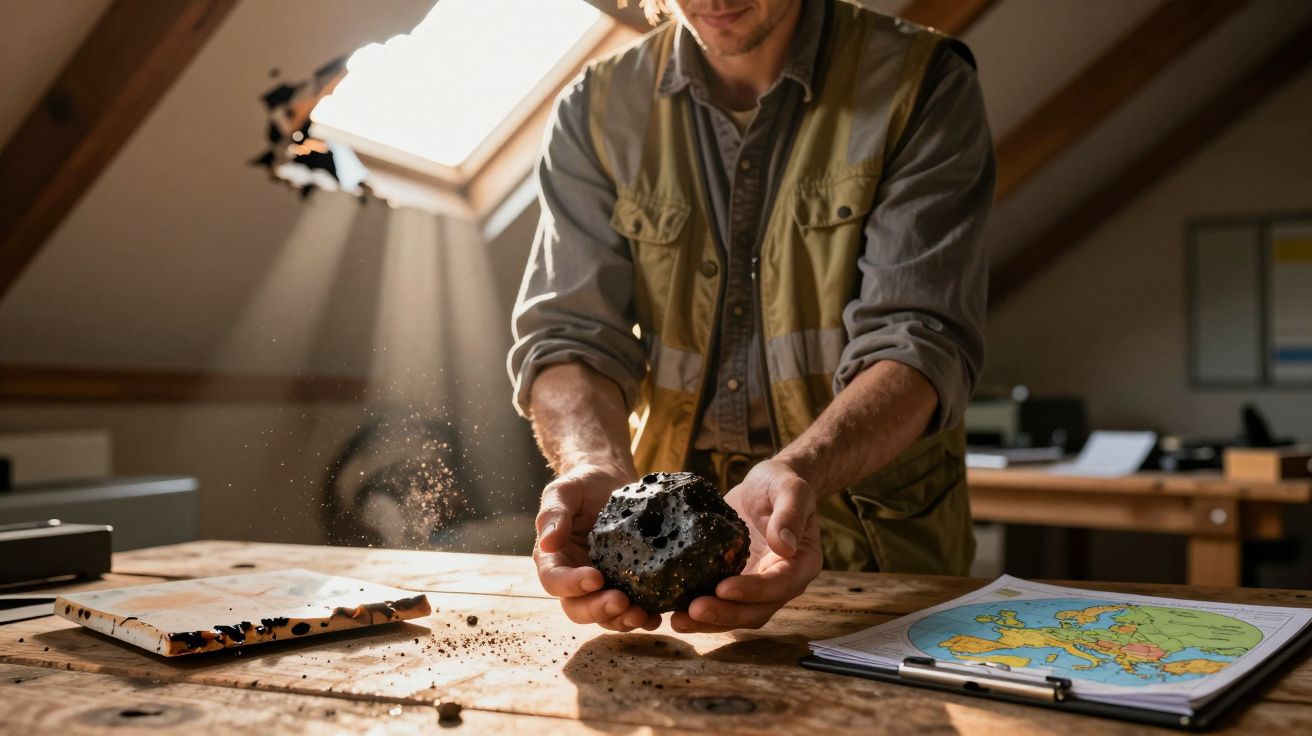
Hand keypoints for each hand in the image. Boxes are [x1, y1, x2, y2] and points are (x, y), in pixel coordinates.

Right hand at [534, 464, 661, 631]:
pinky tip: (656, 615)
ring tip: (642, 614)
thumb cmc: (583, 484)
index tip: (594, 577)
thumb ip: (554, 513)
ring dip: (621, 620)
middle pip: (578, 608)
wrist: (611, 480)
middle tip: (621, 602)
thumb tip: (547, 541)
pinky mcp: (625, 584)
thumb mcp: (564, 491)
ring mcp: (601, 585)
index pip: (554, 580)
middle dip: (598, 609)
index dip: (571, 585)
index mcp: (553, 558)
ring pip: (604, 615)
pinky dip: (642, 617)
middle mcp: (574, 577)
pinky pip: (630, 609)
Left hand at [671, 459, 821, 631]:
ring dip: (709, 621)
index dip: (752, 591)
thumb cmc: (780, 483)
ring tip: (677, 619)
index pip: (779, 585)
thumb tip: (785, 545)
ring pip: (736, 614)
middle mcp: (781, 583)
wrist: (765, 484)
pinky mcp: (734, 582)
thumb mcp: (790, 488)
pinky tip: (672, 610)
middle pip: (756, 610)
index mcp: (802, 564)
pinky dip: (699, 610)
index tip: (724, 588)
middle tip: (693, 610)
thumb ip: (790, 513)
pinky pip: (719, 602)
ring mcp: (757, 586)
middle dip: (725, 614)